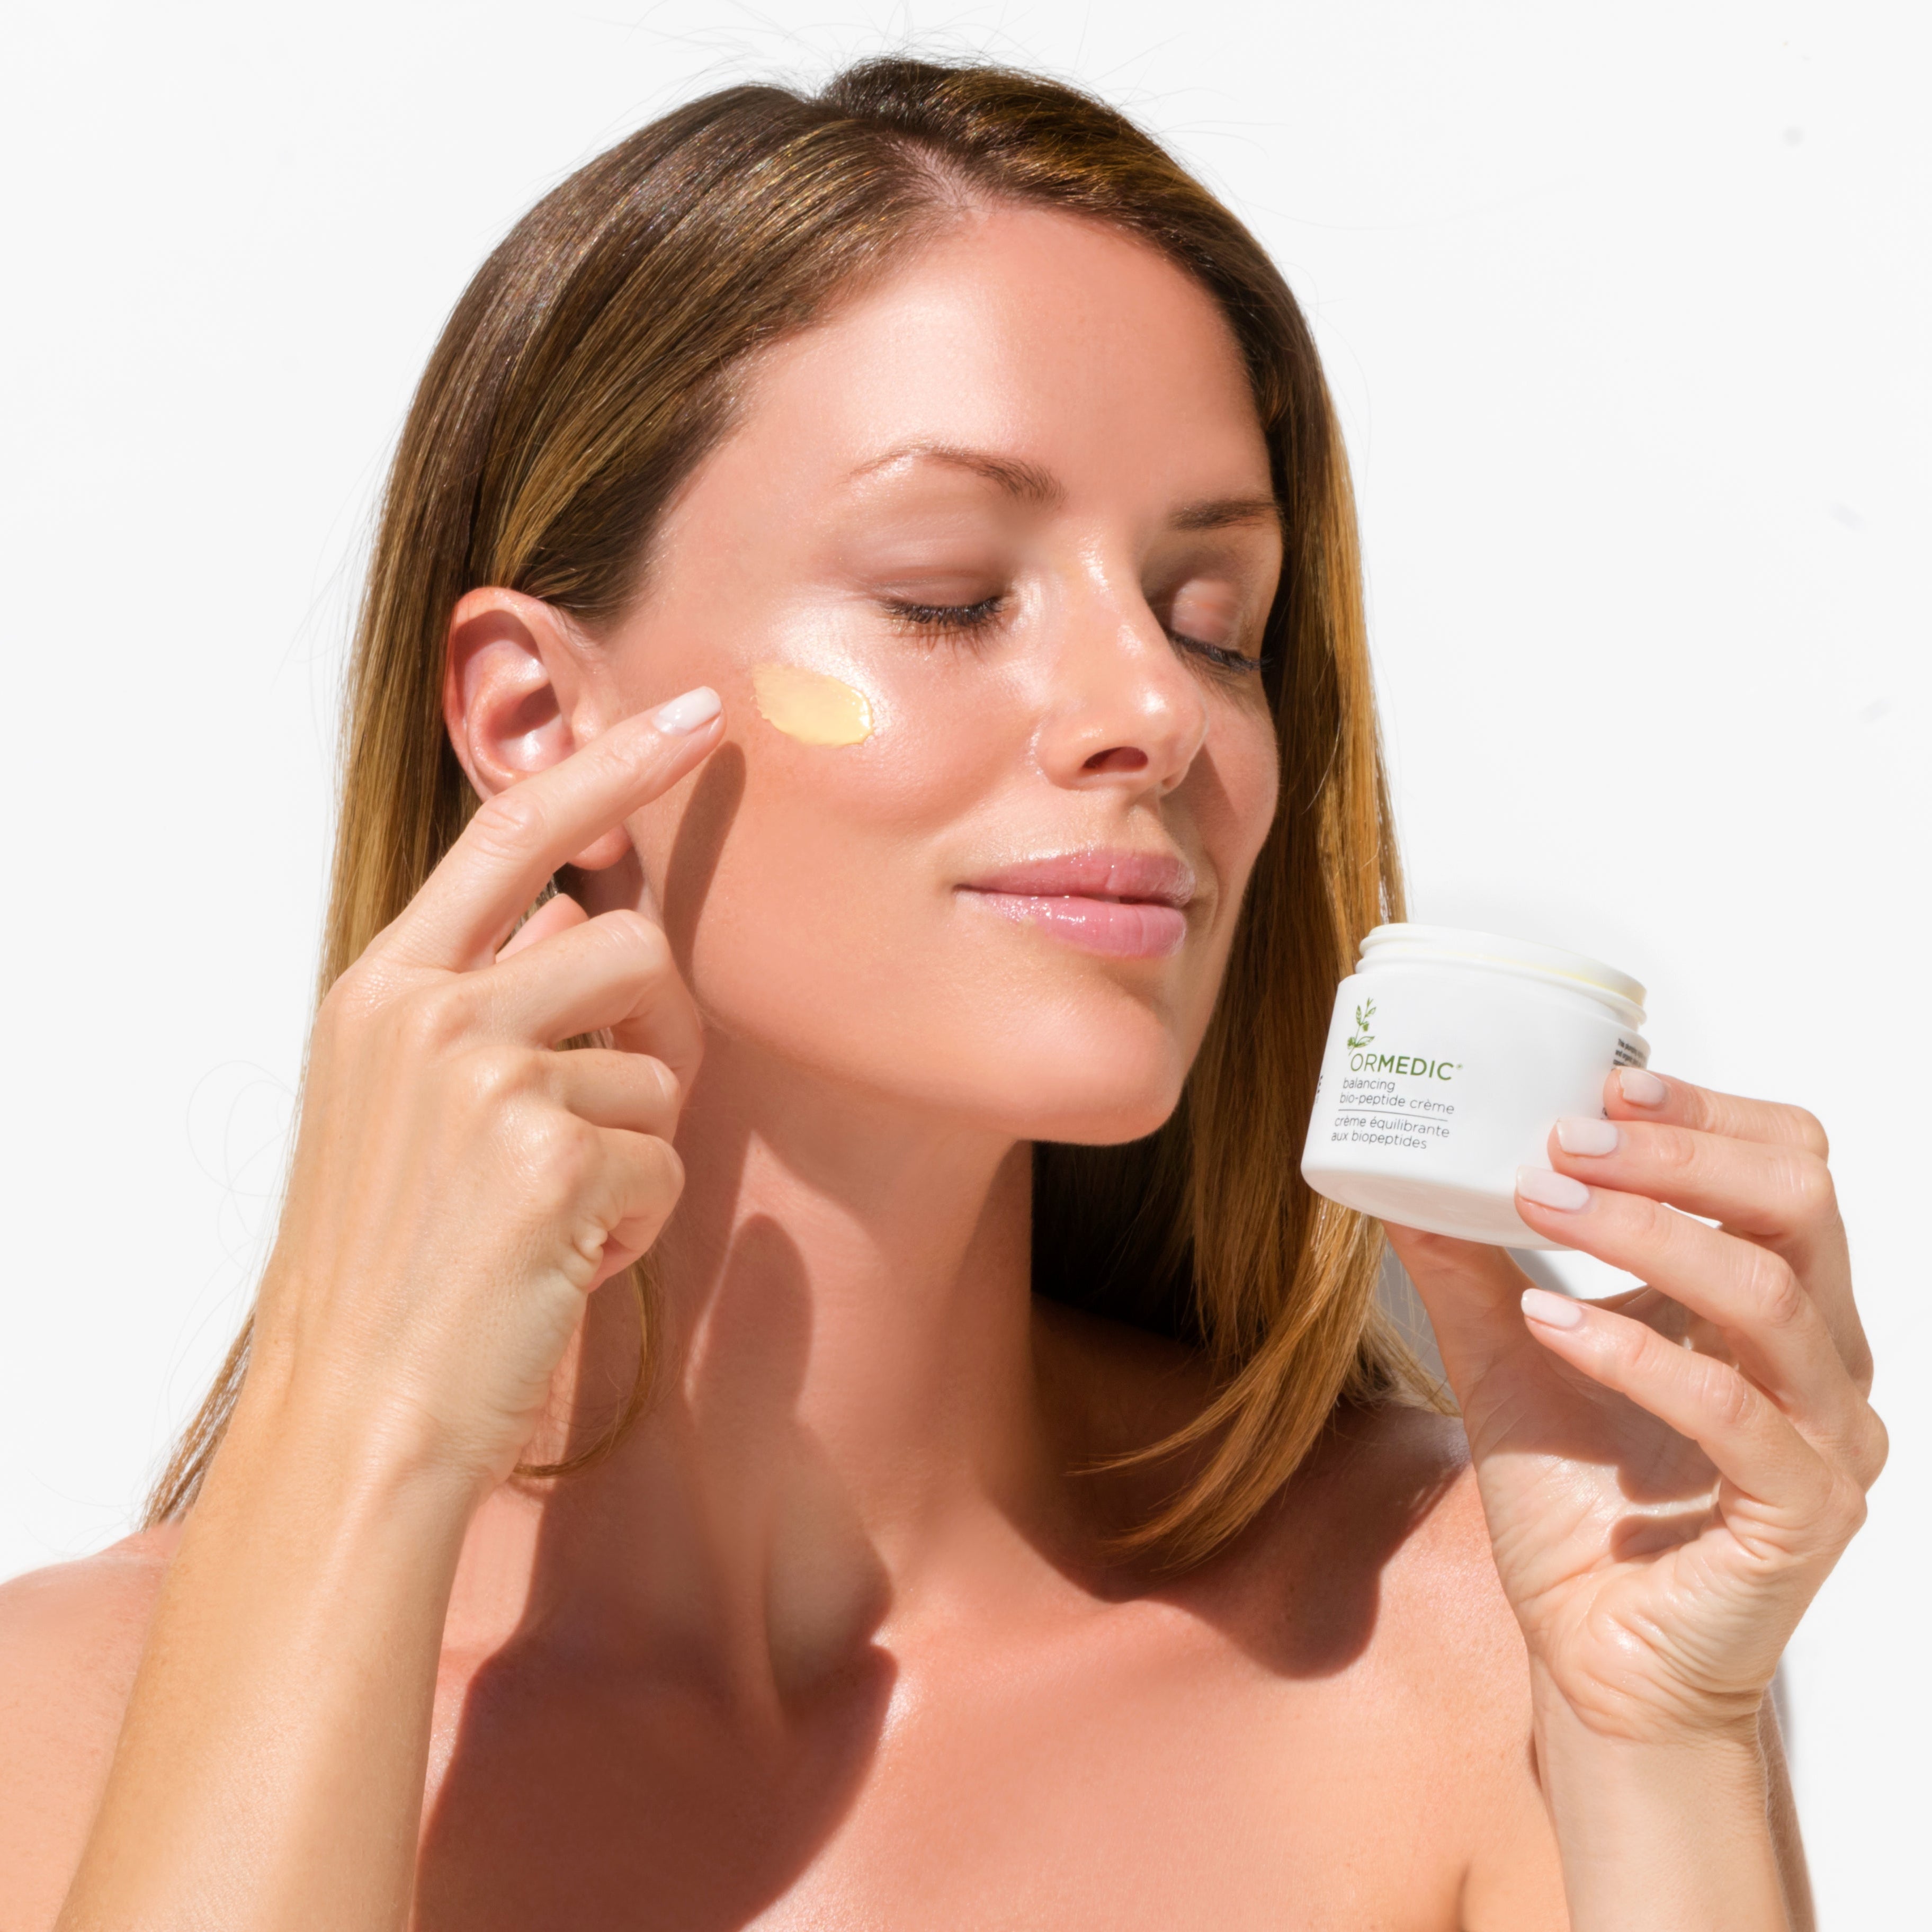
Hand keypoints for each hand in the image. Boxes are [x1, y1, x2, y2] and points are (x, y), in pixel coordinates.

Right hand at [243, 691, 723, 1495]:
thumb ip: (480, 996)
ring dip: (634, 1145)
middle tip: (604, 1119)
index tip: (699, 717)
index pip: (512, 832)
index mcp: (381, 990)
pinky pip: (664, 1155)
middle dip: (651, 1029)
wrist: (359, 1409)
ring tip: (554, 1213)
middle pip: (626, 942)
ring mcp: (485, 1077)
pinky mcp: (551, 1152)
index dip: (612, 763)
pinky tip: (564, 1259)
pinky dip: (636, 1216)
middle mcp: (426, 1014)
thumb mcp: (399, 1105)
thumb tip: (580, 914)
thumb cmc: (396, 1260)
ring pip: (658, 1064)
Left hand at [1388, 1069, 1885, 1743]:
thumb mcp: (1507, 1357)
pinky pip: (1737, 1412)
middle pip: (1799, 1201)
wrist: (1594, 1656)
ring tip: (1541, 1203)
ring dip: (1647, 1232)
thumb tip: (1404, 1175)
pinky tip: (1550, 1325)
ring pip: (1772, 1292)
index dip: (1707, 1112)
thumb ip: (1471, 1267)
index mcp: (1775, 1305)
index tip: (1605, 1079)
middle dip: (1680, 1152)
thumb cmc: (1575, 1503)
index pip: (1789, 1165)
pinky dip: (1637, 1353)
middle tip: (1566, 1134)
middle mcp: (1824, 1358)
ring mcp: (1826, 1436)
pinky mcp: (1804, 1513)